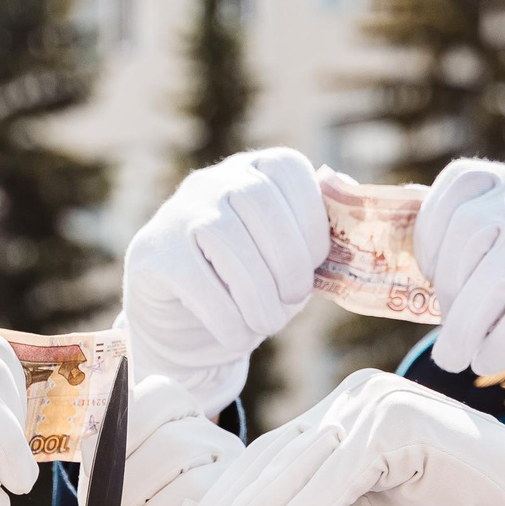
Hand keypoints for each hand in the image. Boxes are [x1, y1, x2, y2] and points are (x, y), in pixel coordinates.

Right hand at [120, 149, 325, 413]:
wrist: (182, 322)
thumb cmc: (249, 285)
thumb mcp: (288, 259)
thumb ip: (318, 233)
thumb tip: (352, 199)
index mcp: (256, 170)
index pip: (289, 172)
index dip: (311, 222)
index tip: (316, 266)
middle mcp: (214, 180)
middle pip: (258, 202)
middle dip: (286, 260)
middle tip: (293, 300)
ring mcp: (178, 211)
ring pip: (226, 239)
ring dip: (256, 292)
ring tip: (266, 323)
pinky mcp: (153, 251)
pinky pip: (194, 278)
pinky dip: (224, 315)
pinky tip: (235, 335)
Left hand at [416, 159, 504, 456]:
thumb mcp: (503, 264)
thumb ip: (464, 249)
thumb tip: (392, 246)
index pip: (461, 181)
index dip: (431, 230)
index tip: (427, 275)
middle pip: (471, 229)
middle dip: (447, 289)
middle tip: (448, 335)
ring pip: (496, 271)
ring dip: (466, 324)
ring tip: (460, 357)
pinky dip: (500, 341)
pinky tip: (493, 359)